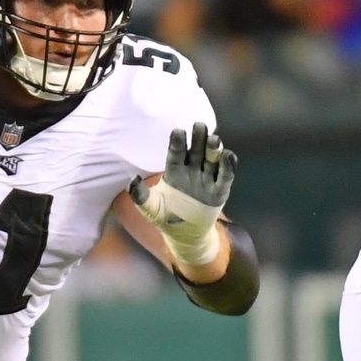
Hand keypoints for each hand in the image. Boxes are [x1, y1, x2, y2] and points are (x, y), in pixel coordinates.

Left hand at [133, 122, 236, 265]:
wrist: (184, 234)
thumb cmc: (164, 217)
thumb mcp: (150, 208)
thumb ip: (140, 195)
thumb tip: (132, 180)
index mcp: (174, 171)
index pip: (176, 153)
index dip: (177, 143)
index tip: (178, 132)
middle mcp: (192, 170)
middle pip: (196, 151)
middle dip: (198, 138)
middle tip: (199, 125)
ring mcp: (206, 179)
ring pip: (211, 159)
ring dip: (214, 149)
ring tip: (214, 139)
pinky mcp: (219, 191)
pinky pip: (224, 176)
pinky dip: (228, 166)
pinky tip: (228, 156)